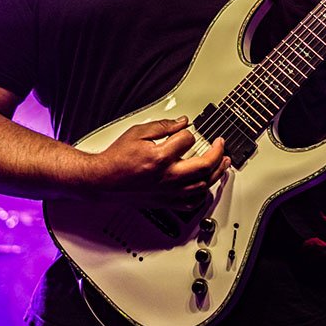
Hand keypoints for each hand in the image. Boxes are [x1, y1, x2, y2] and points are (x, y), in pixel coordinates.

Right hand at [88, 116, 229, 208]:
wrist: (101, 180)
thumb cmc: (116, 159)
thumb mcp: (137, 133)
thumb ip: (163, 126)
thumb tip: (183, 122)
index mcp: (159, 158)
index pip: (187, 140)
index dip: (189, 132)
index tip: (188, 130)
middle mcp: (167, 177)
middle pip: (204, 166)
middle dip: (218, 153)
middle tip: (221, 144)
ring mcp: (168, 192)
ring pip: (202, 186)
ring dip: (217, 173)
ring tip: (223, 164)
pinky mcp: (165, 202)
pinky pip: (191, 203)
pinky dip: (203, 194)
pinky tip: (206, 186)